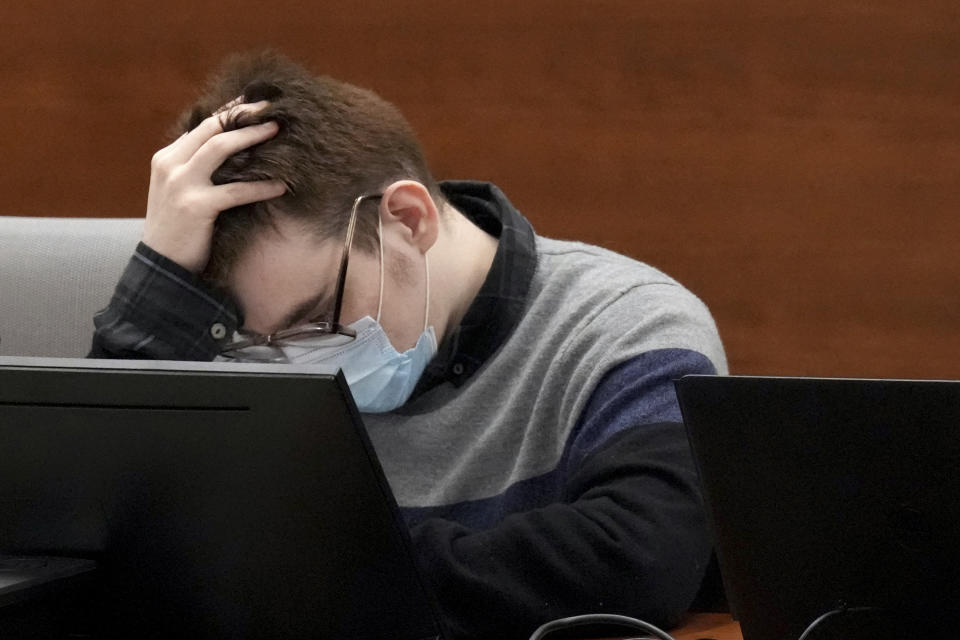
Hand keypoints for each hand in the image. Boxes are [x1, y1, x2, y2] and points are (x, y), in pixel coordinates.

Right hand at [142, 100, 285, 273]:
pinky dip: (261, 187)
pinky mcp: (196, 206)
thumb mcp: (179, 191)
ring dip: (252, 137)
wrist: (161, 265)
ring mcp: (181, 185)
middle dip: (243, 115)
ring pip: (221, 148)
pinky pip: (235, 191)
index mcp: (166, 158)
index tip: (253, 102)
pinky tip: (281, 185)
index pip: (201, 125)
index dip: (229, 111)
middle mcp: (171, 165)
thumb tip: (233, 150)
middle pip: (211, 129)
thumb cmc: (178, 229)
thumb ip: (197, 168)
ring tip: (277, 131)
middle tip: (271, 109)